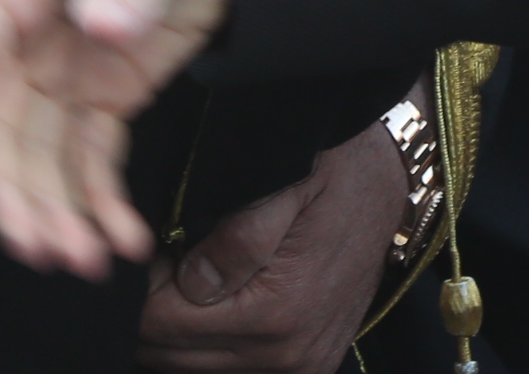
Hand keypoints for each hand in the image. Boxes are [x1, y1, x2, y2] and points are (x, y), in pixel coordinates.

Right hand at [0, 0, 243, 276]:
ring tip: (84, 261)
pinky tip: (123, 239)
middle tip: (40, 249)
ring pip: (38, 149)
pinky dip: (100, 198)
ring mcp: (61, 58)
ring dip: (54, 207)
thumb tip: (100, 27)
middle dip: (14, 189)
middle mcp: (22, 19)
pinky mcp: (103, 86)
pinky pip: (89, 152)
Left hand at [134, 124, 408, 371]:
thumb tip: (191, 283)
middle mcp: (287, 354)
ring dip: (176, 330)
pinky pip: (231, 367)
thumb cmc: (332, 173)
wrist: (388, 185)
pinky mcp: (308, 364)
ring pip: (196, 367)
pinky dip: (208, 342)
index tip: (144, 250)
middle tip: (157, 261)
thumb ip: (237, 236)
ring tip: (180, 275)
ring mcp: (300, 365)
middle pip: (172, 356)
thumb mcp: (285, 182)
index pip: (164, 325)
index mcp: (275, 313)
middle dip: (152, 313)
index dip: (141, 289)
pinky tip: (206, 300)